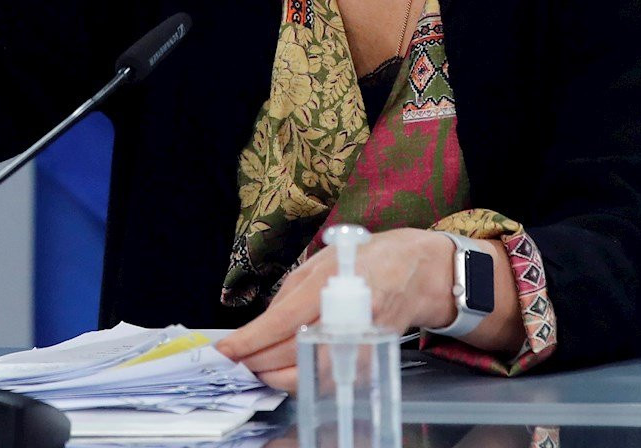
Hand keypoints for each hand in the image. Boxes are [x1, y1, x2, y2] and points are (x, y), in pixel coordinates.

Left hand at [213, 228, 455, 391]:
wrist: (413, 271)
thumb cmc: (361, 260)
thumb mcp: (318, 263)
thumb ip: (288, 295)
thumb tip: (259, 328)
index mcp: (331, 282)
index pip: (282, 321)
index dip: (250, 340)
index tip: (226, 350)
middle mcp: (347, 313)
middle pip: (294, 353)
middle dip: (258, 362)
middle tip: (236, 362)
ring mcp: (361, 339)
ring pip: (311, 373)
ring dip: (276, 376)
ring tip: (256, 368)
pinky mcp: (370, 358)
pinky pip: (330, 378)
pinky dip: (303, 380)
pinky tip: (286, 371)